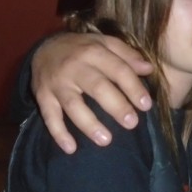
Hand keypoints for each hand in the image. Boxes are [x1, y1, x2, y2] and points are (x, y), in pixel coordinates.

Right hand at [31, 32, 153, 152]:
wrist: (43, 48)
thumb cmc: (82, 49)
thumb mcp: (104, 43)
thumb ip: (127, 55)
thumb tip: (149, 68)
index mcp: (94, 52)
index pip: (118, 70)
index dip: (133, 87)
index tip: (146, 105)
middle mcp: (75, 67)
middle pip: (97, 87)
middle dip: (116, 106)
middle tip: (132, 123)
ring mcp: (57, 83)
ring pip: (73, 105)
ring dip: (89, 124)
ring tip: (106, 141)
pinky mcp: (43, 96)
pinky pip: (49, 116)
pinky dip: (58, 133)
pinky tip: (71, 148)